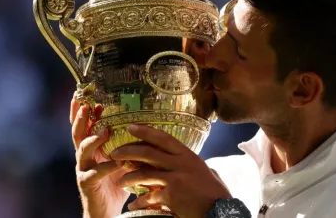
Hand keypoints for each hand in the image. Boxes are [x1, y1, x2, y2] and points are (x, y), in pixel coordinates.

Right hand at [70, 99, 130, 217]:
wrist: (106, 211)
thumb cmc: (115, 183)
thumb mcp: (120, 160)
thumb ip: (124, 145)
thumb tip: (141, 127)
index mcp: (91, 149)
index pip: (85, 127)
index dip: (84, 113)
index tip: (91, 99)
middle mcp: (84, 157)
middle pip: (78, 133)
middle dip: (81, 118)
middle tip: (87, 106)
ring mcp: (83, 169)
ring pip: (82, 150)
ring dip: (93, 139)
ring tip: (104, 131)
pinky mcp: (87, 183)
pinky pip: (94, 173)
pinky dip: (106, 166)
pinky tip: (117, 162)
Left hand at [110, 124, 231, 217]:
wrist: (221, 210)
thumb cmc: (214, 192)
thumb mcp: (204, 171)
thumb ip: (190, 163)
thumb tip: (182, 158)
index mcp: (188, 155)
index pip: (163, 138)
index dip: (146, 131)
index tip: (131, 127)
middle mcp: (181, 164)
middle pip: (148, 152)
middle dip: (128, 151)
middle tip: (114, 153)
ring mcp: (176, 179)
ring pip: (144, 174)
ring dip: (128, 178)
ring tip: (120, 181)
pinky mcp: (172, 195)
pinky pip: (149, 196)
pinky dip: (139, 202)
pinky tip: (133, 205)